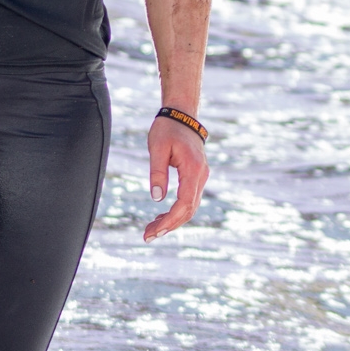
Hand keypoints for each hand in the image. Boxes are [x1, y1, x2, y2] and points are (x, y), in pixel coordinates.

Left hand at [144, 114, 208, 240]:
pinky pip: (189, 199)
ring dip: (172, 220)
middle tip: (148, 236)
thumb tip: (157, 198)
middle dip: (169, 225)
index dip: (170, 220)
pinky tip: (160, 216)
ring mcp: (201, 177)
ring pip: (190, 207)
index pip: (184, 204)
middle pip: (189, 210)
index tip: (153, 231)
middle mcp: (201, 176)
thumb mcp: (156, 147)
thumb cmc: (167, 128)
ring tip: (151, 230)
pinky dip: (176, 211)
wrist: (182, 114)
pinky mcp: (196, 177)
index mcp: (192, 170)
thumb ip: (157, 172)